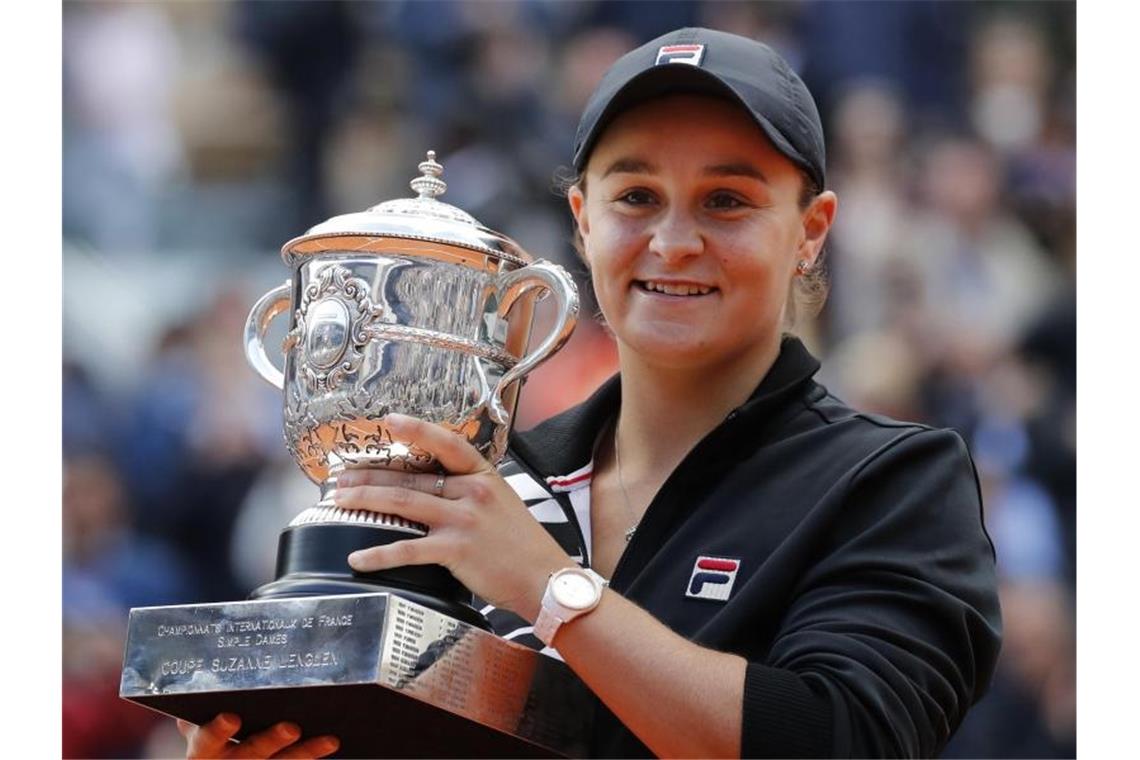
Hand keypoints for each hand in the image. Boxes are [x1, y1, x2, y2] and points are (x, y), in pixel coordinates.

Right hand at [177, 713, 338, 758]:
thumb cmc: (210, 740)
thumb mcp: (199, 728)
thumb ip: (200, 709)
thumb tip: (196, 678)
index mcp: (204, 749)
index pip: (208, 740)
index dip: (219, 730)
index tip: (232, 717)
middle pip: (251, 753)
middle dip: (272, 741)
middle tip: (291, 727)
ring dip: (305, 752)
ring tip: (329, 740)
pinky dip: (312, 755)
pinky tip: (332, 742)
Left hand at [335, 413, 573, 620]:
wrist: (543, 577)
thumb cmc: (521, 543)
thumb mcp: (501, 501)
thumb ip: (468, 489)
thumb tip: (432, 484)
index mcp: (482, 475)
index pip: (445, 443)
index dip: (416, 430)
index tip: (388, 421)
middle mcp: (471, 491)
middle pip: (410, 477)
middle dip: (369, 476)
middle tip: (341, 478)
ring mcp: (463, 520)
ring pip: (402, 503)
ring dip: (365, 501)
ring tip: (339, 502)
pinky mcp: (454, 550)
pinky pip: (407, 549)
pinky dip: (378, 553)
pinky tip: (358, 557)